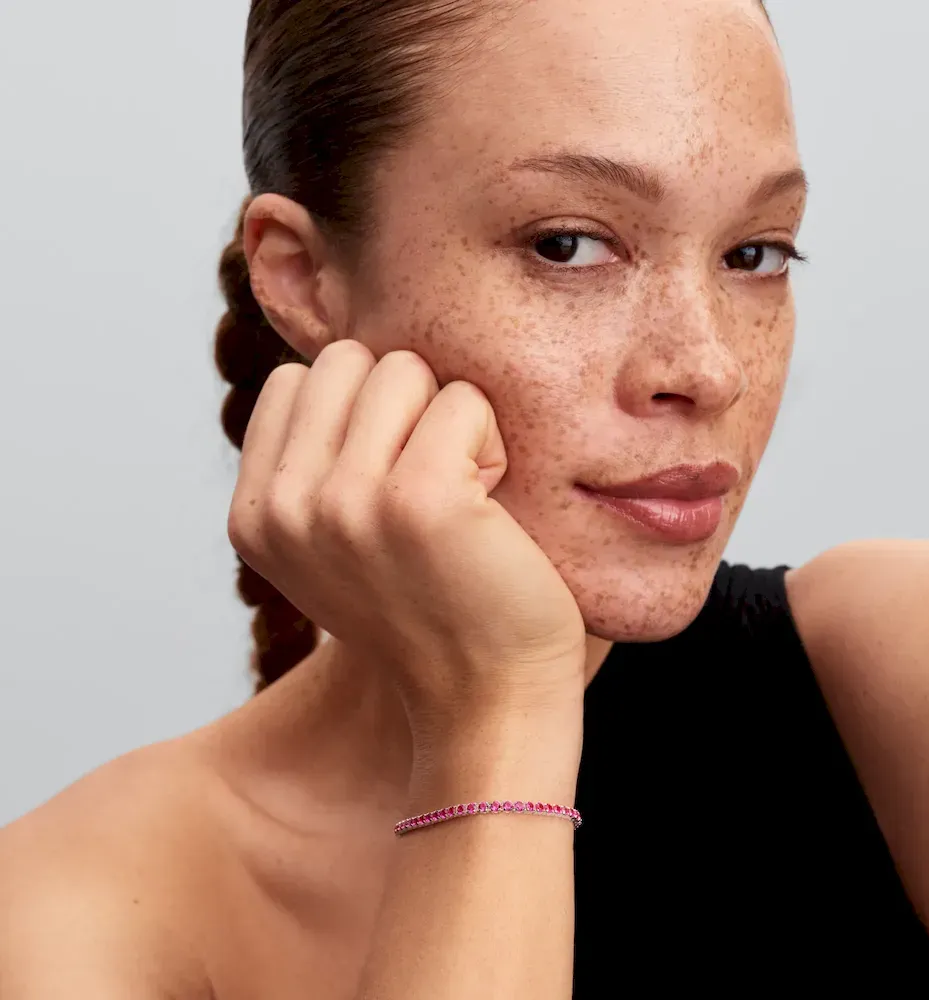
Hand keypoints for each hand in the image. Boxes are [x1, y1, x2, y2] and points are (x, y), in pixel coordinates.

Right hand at [228, 341, 586, 733]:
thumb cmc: (431, 610)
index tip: (389, 485)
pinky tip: (490, 510)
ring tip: (459, 498)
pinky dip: (492, 443)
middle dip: (403, 405)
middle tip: (430, 485)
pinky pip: (464, 401)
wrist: (488, 698)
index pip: (298, 380)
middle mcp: (285, 509)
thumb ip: (312, 462)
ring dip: (449, 422)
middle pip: (349, 359)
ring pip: (405, 369)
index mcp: (254, 516)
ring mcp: (345, 503)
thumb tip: (337, 360)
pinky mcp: (417, 500)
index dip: (361, 415)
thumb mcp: (335, 542)